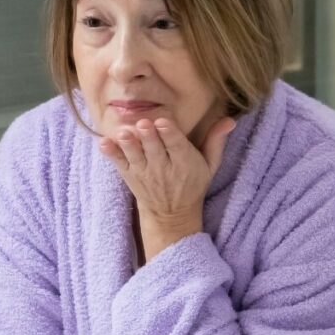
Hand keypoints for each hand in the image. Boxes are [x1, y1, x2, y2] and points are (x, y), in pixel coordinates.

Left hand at [98, 116, 235, 258]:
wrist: (170, 215)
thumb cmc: (191, 184)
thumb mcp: (210, 166)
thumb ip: (216, 142)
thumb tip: (229, 120)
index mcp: (185, 163)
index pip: (177, 146)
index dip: (169, 134)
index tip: (162, 122)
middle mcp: (163, 168)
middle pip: (154, 149)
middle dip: (148, 136)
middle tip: (143, 123)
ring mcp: (144, 173)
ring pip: (136, 156)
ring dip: (129, 144)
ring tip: (123, 133)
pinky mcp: (129, 176)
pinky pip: (119, 164)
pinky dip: (111, 154)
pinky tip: (104, 143)